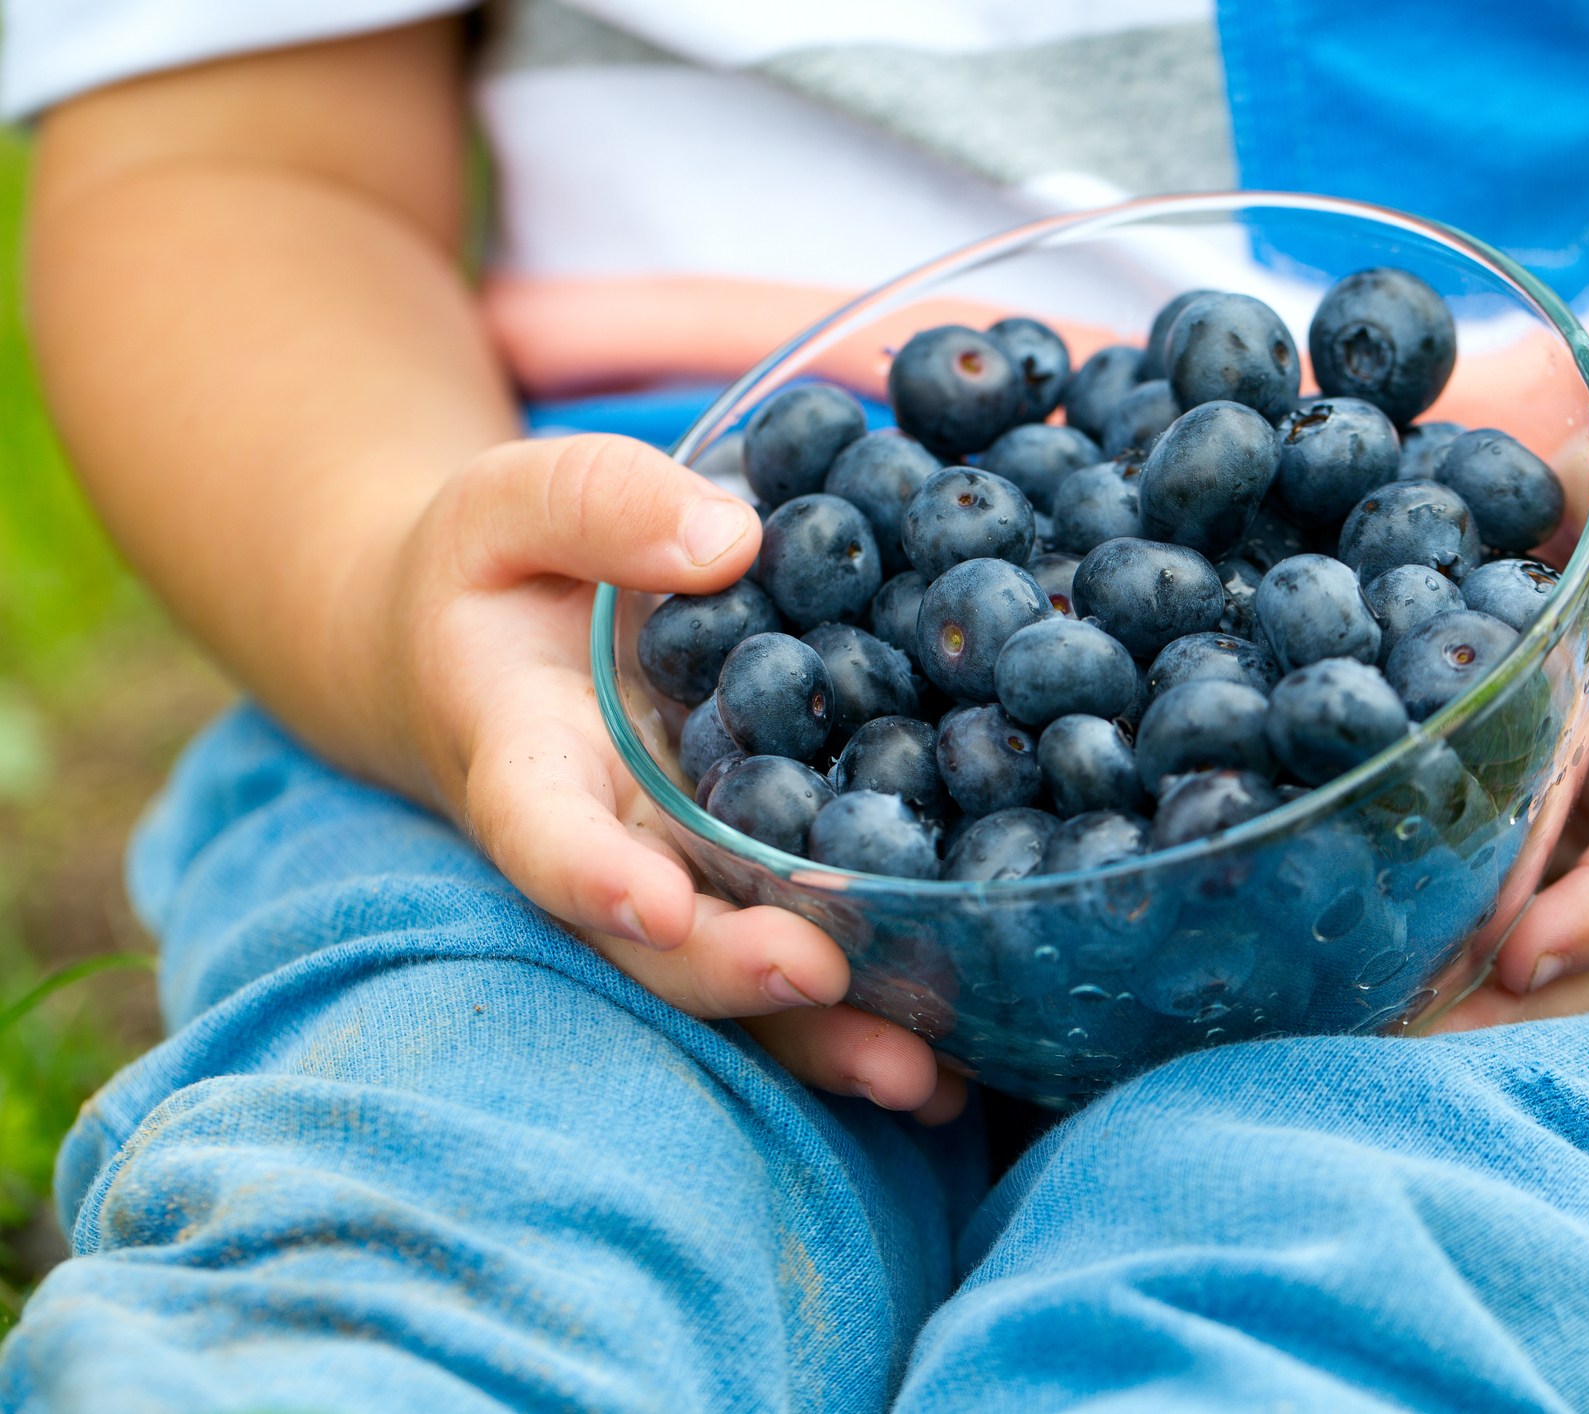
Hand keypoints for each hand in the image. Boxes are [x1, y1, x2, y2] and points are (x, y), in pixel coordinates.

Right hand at [377, 433, 962, 1120]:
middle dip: (731, 971)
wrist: (490, 651)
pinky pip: (803, 955)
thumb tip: (733, 542)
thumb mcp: (516, 505)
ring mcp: (681, 882)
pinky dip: (872, 1014)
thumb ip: (604, 505)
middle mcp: (608, 848)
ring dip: (821, 1037)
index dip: (590, 875)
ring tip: (921, 1080)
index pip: (542, 832)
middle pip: (654, 941)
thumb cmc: (500, 568)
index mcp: (527, 762)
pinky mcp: (748, 885)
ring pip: (737, 979)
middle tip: (818, 980)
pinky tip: (962, 1067)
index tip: (650, 903)